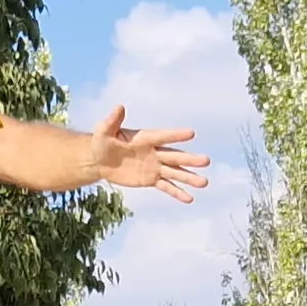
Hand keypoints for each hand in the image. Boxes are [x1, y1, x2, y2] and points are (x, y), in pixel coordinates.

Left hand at [87, 106, 210, 200]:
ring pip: (175, 172)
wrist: (100, 160)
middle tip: (206, 161)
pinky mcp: (151, 179)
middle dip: (190, 160)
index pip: (163, 136)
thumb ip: (112, 121)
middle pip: (174, 156)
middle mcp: (154, 152)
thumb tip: (119, 107)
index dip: (175, 135)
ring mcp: (154, 166)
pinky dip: (177, 192)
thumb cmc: (101, 142)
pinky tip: (189, 199)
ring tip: (204, 183)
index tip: (191, 134)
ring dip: (189, 177)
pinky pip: (166, 186)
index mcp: (145, 138)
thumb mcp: (103, 131)